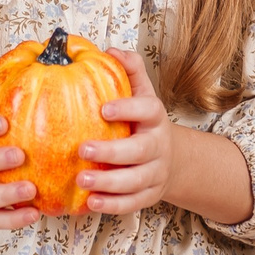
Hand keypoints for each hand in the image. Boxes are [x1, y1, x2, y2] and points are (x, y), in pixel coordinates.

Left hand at [76, 49, 171, 215]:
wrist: (173, 158)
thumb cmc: (144, 121)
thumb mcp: (142, 92)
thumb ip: (129, 70)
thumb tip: (110, 50)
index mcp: (155, 118)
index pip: (147, 110)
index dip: (128, 109)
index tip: (103, 109)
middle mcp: (159, 146)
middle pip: (140, 151)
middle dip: (112, 152)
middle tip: (82, 149)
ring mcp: (156, 173)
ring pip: (136, 181)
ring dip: (109, 183)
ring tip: (82, 180)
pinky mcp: (150, 195)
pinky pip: (132, 203)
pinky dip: (112, 205)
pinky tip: (90, 202)